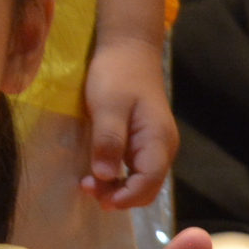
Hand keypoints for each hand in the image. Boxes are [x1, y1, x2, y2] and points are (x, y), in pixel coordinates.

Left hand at [80, 35, 174, 210]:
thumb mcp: (108, 105)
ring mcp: (153, 146)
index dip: (126, 197)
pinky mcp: (142, 142)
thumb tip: (105, 176)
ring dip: (116, 188)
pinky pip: (133, 169)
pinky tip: (96, 173)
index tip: (100, 199)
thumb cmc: (118, 74)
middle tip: (87, 189)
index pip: (149, 182)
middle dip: (120, 195)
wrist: (128, 49)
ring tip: (88, 184)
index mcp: (158, 140)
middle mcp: (162, 148)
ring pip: (140, 180)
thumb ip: (108, 140)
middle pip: (147, 187)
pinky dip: (117, 177)